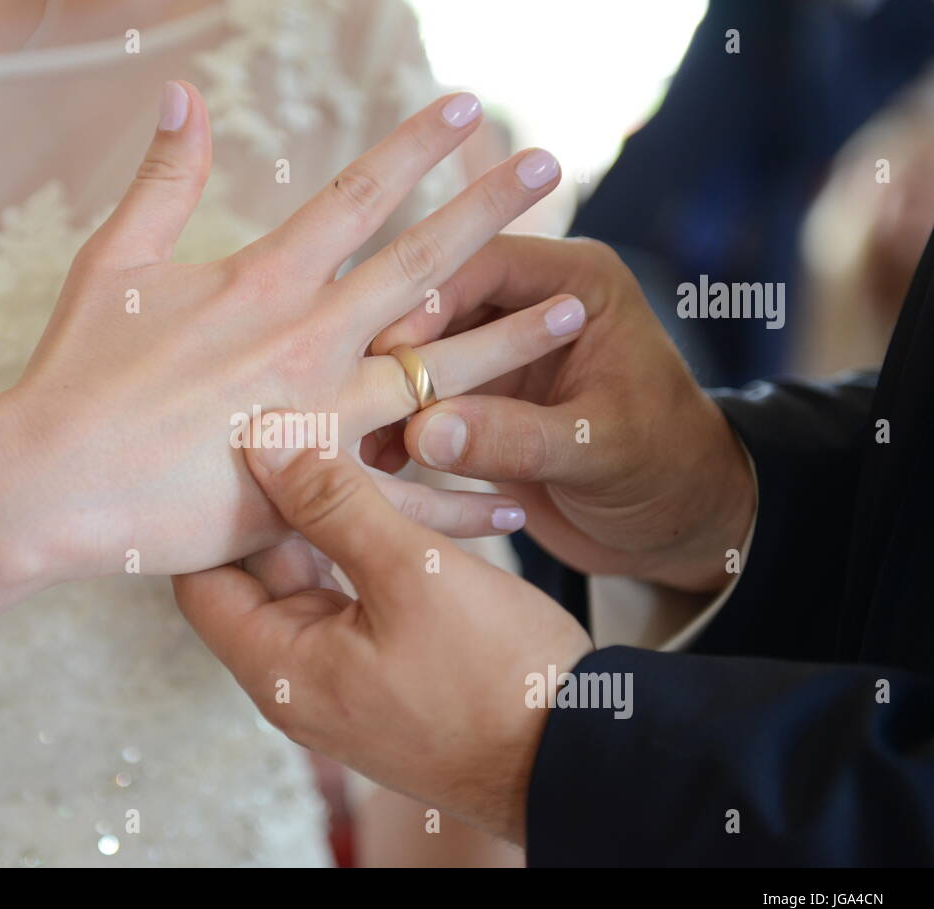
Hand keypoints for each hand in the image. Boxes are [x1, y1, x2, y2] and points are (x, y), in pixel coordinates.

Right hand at [4, 83, 581, 577]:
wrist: (50, 480)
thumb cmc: (74, 372)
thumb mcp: (113, 262)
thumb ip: (161, 180)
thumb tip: (181, 93)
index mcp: (261, 280)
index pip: (356, 196)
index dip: (414, 146)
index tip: (467, 108)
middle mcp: (305, 338)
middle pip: (419, 265)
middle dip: (487, 210)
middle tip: (550, 168)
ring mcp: (318, 415)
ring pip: (438, 373)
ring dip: (510, 339)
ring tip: (572, 310)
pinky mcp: (314, 491)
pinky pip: (407, 495)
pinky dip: (461, 496)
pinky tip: (515, 493)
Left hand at [173, 433, 591, 842]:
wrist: (579, 757)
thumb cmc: (496, 676)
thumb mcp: (412, 573)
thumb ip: (333, 504)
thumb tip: (261, 442)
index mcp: (280, 668)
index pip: (201, 579)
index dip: (212, 511)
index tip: (237, 445)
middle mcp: (296, 680)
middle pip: (253, 576)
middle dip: (271, 504)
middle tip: (291, 428)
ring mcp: (340, 679)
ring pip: (309, 579)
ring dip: (324, 520)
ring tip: (344, 445)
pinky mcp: (383, 673)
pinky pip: (352, 598)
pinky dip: (362, 550)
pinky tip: (394, 497)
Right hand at [372, 235, 755, 592]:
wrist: (679, 525)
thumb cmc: (668, 471)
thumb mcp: (598, 450)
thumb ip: (515, 438)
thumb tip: (423, 432)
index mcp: (577, 284)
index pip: (484, 266)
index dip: (428, 305)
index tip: (383, 353)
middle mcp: (535, 306)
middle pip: (441, 307)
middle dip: (396, 356)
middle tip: (346, 396)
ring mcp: (505, 354)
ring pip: (426, 357)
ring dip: (391, 398)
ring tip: (354, 441)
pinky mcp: (485, 400)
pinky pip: (428, 402)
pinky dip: (402, 429)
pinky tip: (374, 465)